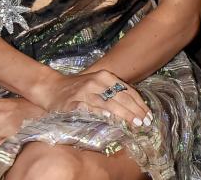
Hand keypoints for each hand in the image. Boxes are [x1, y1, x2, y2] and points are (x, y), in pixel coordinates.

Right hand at [31, 69, 151, 127]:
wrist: (51, 88)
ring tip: (134, 123)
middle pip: (120, 97)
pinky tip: (110, 119)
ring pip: (108, 103)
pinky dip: (100, 114)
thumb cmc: (78, 88)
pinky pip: (89, 109)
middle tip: (145, 123)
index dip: (139, 104)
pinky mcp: (72, 103)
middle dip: (135, 111)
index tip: (148, 115)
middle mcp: (96, 82)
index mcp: (105, 76)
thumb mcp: (98, 84)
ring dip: (123, 114)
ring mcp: (84, 92)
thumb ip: (114, 92)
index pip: (127, 90)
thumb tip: (136, 108)